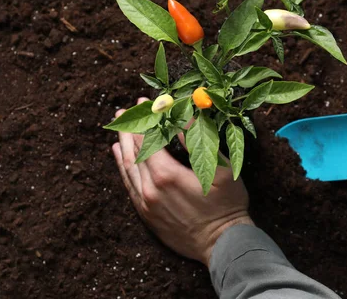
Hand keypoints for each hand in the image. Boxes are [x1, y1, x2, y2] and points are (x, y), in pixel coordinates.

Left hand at [111, 98, 253, 265]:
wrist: (223, 243)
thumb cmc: (227, 203)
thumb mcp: (219, 167)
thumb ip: (196, 140)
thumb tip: (182, 114)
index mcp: (165, 174)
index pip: (148, 138)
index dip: (144, 119)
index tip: (142, 102)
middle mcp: (150, 188)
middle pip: (134, 152)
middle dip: (129, 129)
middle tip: (123, 112)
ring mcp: (146, 203)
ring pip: (128, 169)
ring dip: (123, 146)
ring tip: (119, 129)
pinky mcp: (147, 215)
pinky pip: (129, 186)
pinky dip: (123, 169)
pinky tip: (120, 156)